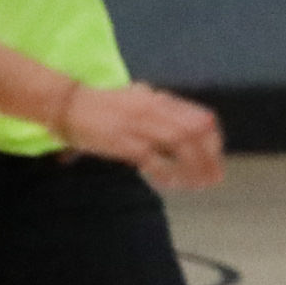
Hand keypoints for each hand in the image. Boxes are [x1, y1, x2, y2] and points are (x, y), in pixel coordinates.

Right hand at [59, 83, 223, 189]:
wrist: (69, 104)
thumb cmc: (103, 105)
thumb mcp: (138, 99)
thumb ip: (160, 110)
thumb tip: (182, 123)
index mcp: (160, 100)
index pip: (200, 118)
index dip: (213, 141)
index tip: (216, 157)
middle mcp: (155, 109)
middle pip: (194, 133)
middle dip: (209, 157)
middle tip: (215, 177)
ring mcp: (140, 125)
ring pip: (179, 145)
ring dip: (193, 167)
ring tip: (198, 185)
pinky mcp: (124, 142)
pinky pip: (153, 159)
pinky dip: (166, 173)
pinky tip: (172, 184)